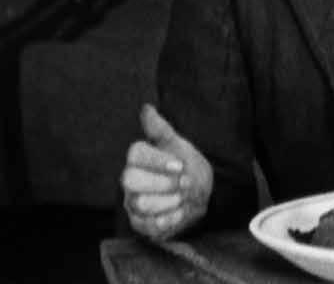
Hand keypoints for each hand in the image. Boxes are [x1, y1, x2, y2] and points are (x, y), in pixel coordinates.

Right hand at [121, 104, 212, 239]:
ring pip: (140, 203)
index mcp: (138, 158)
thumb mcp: (178, 145)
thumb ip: (161, 129)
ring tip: (184, 197)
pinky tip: (180, 212)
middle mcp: (130, 180)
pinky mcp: (140, 224)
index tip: (180, 165)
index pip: (135, 154)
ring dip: (169, 201)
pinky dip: (169, 219)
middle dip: (163, 183)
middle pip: (131, 180)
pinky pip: (148, 225)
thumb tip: (146, 108)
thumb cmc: (186, 166)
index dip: (157, 160)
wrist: (202, 193)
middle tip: (184, 183)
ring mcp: (133, 203)